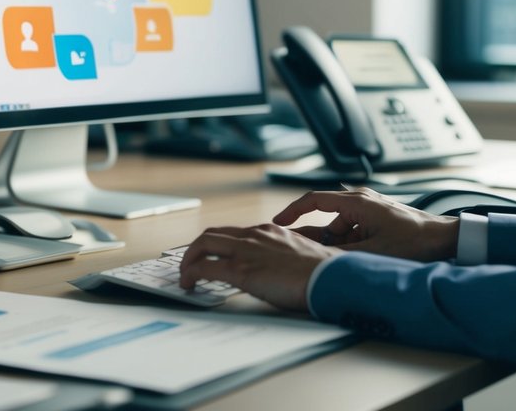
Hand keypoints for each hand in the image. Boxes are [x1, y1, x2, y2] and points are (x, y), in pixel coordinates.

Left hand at [178, 224, 340, 311]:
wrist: (330, 277)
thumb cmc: (324, 272)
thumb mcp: (300, 255)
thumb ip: (284, 256)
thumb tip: (280, 269)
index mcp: (269, 231)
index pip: (234, 233)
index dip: (218, 243)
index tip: (210, 254)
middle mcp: (254, 235)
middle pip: (212, 234)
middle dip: (196, 248)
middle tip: (190, 262)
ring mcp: (245, 250)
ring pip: (203, 244)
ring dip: (188, 259)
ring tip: (185, 275)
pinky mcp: (240, 269)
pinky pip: (204, 267)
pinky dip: (191, 273)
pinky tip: (188, 284)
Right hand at [272, 186, 459, 261]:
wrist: (446, 238)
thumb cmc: (416, 241)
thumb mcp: (373, 253)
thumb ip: (341, 255)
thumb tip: (315, 260)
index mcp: (356, 202)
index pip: (313, 200)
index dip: (292, 212)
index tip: (278, 223)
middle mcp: (360, 200)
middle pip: (324, 216)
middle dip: (314, 236)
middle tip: (305, 253)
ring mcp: (370, 209)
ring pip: (339, 226)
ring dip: (336, 244)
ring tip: (339, 262)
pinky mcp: (377, 218)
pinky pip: (352, 229)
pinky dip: (349, 243)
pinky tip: (354, 259)